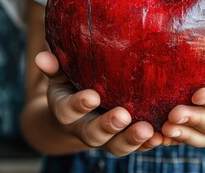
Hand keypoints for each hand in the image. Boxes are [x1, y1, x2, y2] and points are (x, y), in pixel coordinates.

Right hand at [35, 51, 162, 155]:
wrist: (81, 112)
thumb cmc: (73, 85)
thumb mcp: (62, 76)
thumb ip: (56, 68)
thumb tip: (42, 57)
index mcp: (66, 112)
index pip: (67, 111)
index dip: (78, 105)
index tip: (92, 96)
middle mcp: (84, 128)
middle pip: (93, 135)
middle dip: (108, 127)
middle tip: (123, 116)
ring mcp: (106, 138)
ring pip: (116, 146)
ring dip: (132, 140)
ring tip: (148, 131)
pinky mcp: (124, 140)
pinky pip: (137, 147)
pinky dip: (148, 144)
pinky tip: (162, 137)